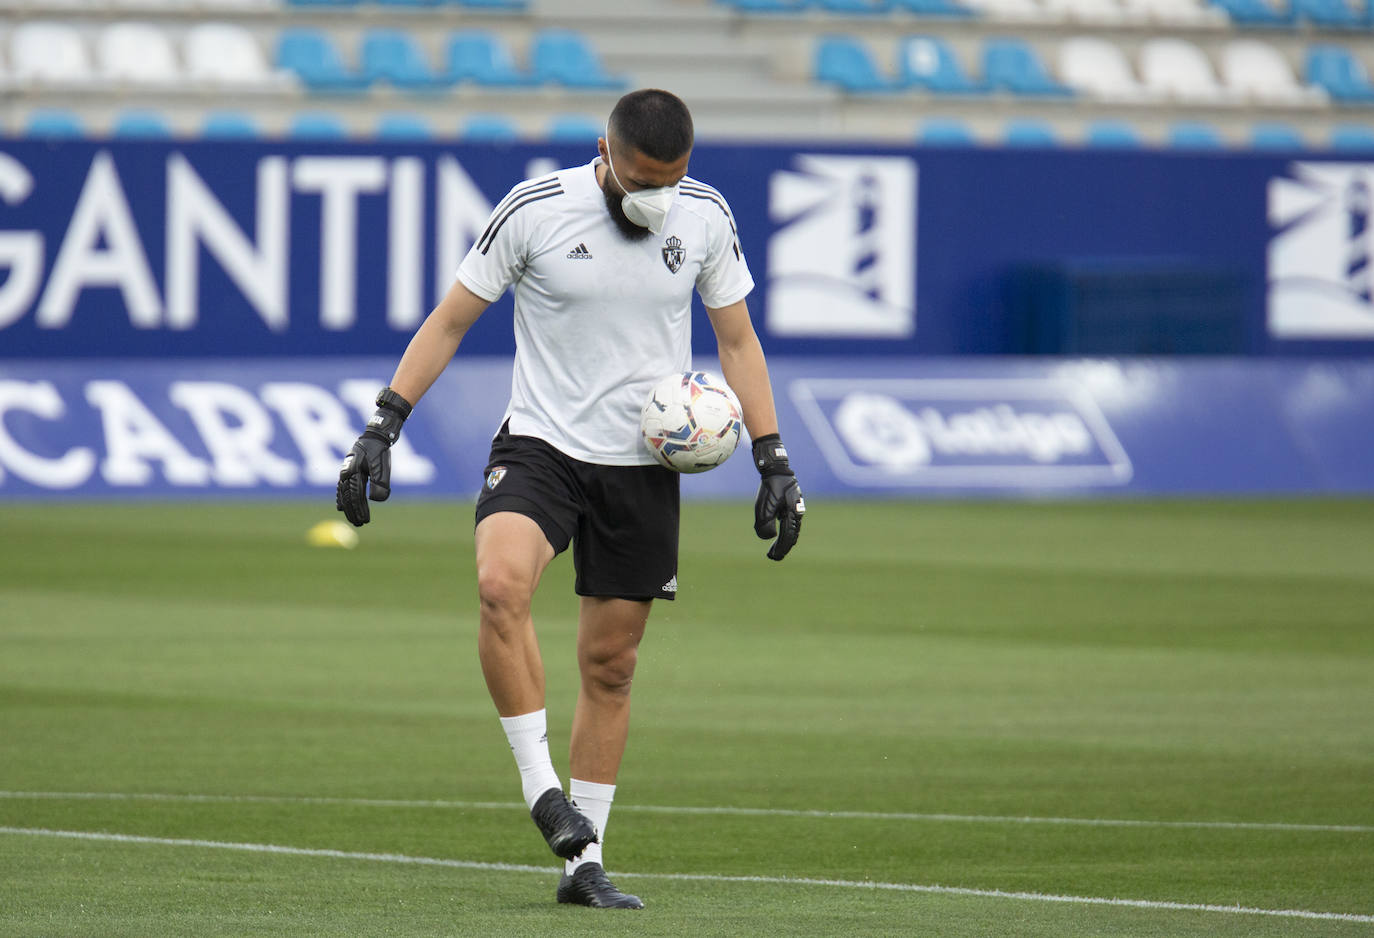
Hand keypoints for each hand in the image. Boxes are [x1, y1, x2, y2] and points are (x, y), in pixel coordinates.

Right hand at [336, 432, 390, 525]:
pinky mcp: (347, 471)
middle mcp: (345, 473)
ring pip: (343, 494)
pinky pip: (341, 488)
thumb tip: (376, 500)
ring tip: (353, 519)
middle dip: (353, 512)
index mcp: (353, 472)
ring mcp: (345, 472)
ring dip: (347, 508)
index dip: (359, 510)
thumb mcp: (383, 466)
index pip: (355, 497)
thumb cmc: (379, 450)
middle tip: (359, 524)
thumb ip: (380, 483)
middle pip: (347, 498)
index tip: (365, 521)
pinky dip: (341, 498)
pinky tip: (340, 507)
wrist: (375, 435)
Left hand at [751, 435, 805, 561]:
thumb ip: (765, 524)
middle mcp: (797, 512)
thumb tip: (770, 537)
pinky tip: (778, 533)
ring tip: (775, 549)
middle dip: (783, 547)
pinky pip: (790, 522)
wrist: (776, 468)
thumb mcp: (764, 506)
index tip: (773, 557)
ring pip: (792, 529)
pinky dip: (785, 530)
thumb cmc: (770, 487)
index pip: (788, 537)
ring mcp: (796, 508)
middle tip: (773, 557)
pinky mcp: (792, 504)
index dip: (780, 549)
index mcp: (793, 514)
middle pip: (792, 536)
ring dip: (784, 540)